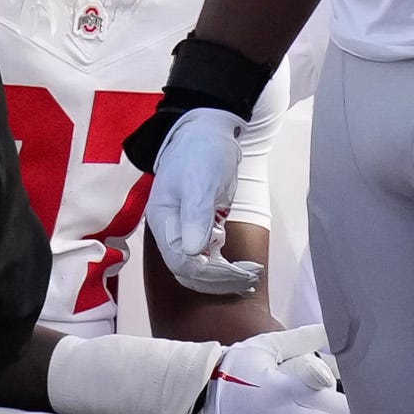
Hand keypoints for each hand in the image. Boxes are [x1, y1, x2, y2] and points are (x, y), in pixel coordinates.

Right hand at [146, 108, 260, 296]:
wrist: (206, 133)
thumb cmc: (201, 154)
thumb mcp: (200, 183)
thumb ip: (195, 217)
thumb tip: (193, 252)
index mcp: (163, 221)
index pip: (181, 262)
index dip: (209, 273)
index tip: (237, 271)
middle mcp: (170, 232)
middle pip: (187, 272)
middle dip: (217, 280)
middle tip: (249, 278)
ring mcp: (183, 233)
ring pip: (197, 270)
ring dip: (223, 278)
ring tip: (250, 277)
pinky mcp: (198, 230)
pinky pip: (207, 259)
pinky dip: (224, 268)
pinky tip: (243, 269)